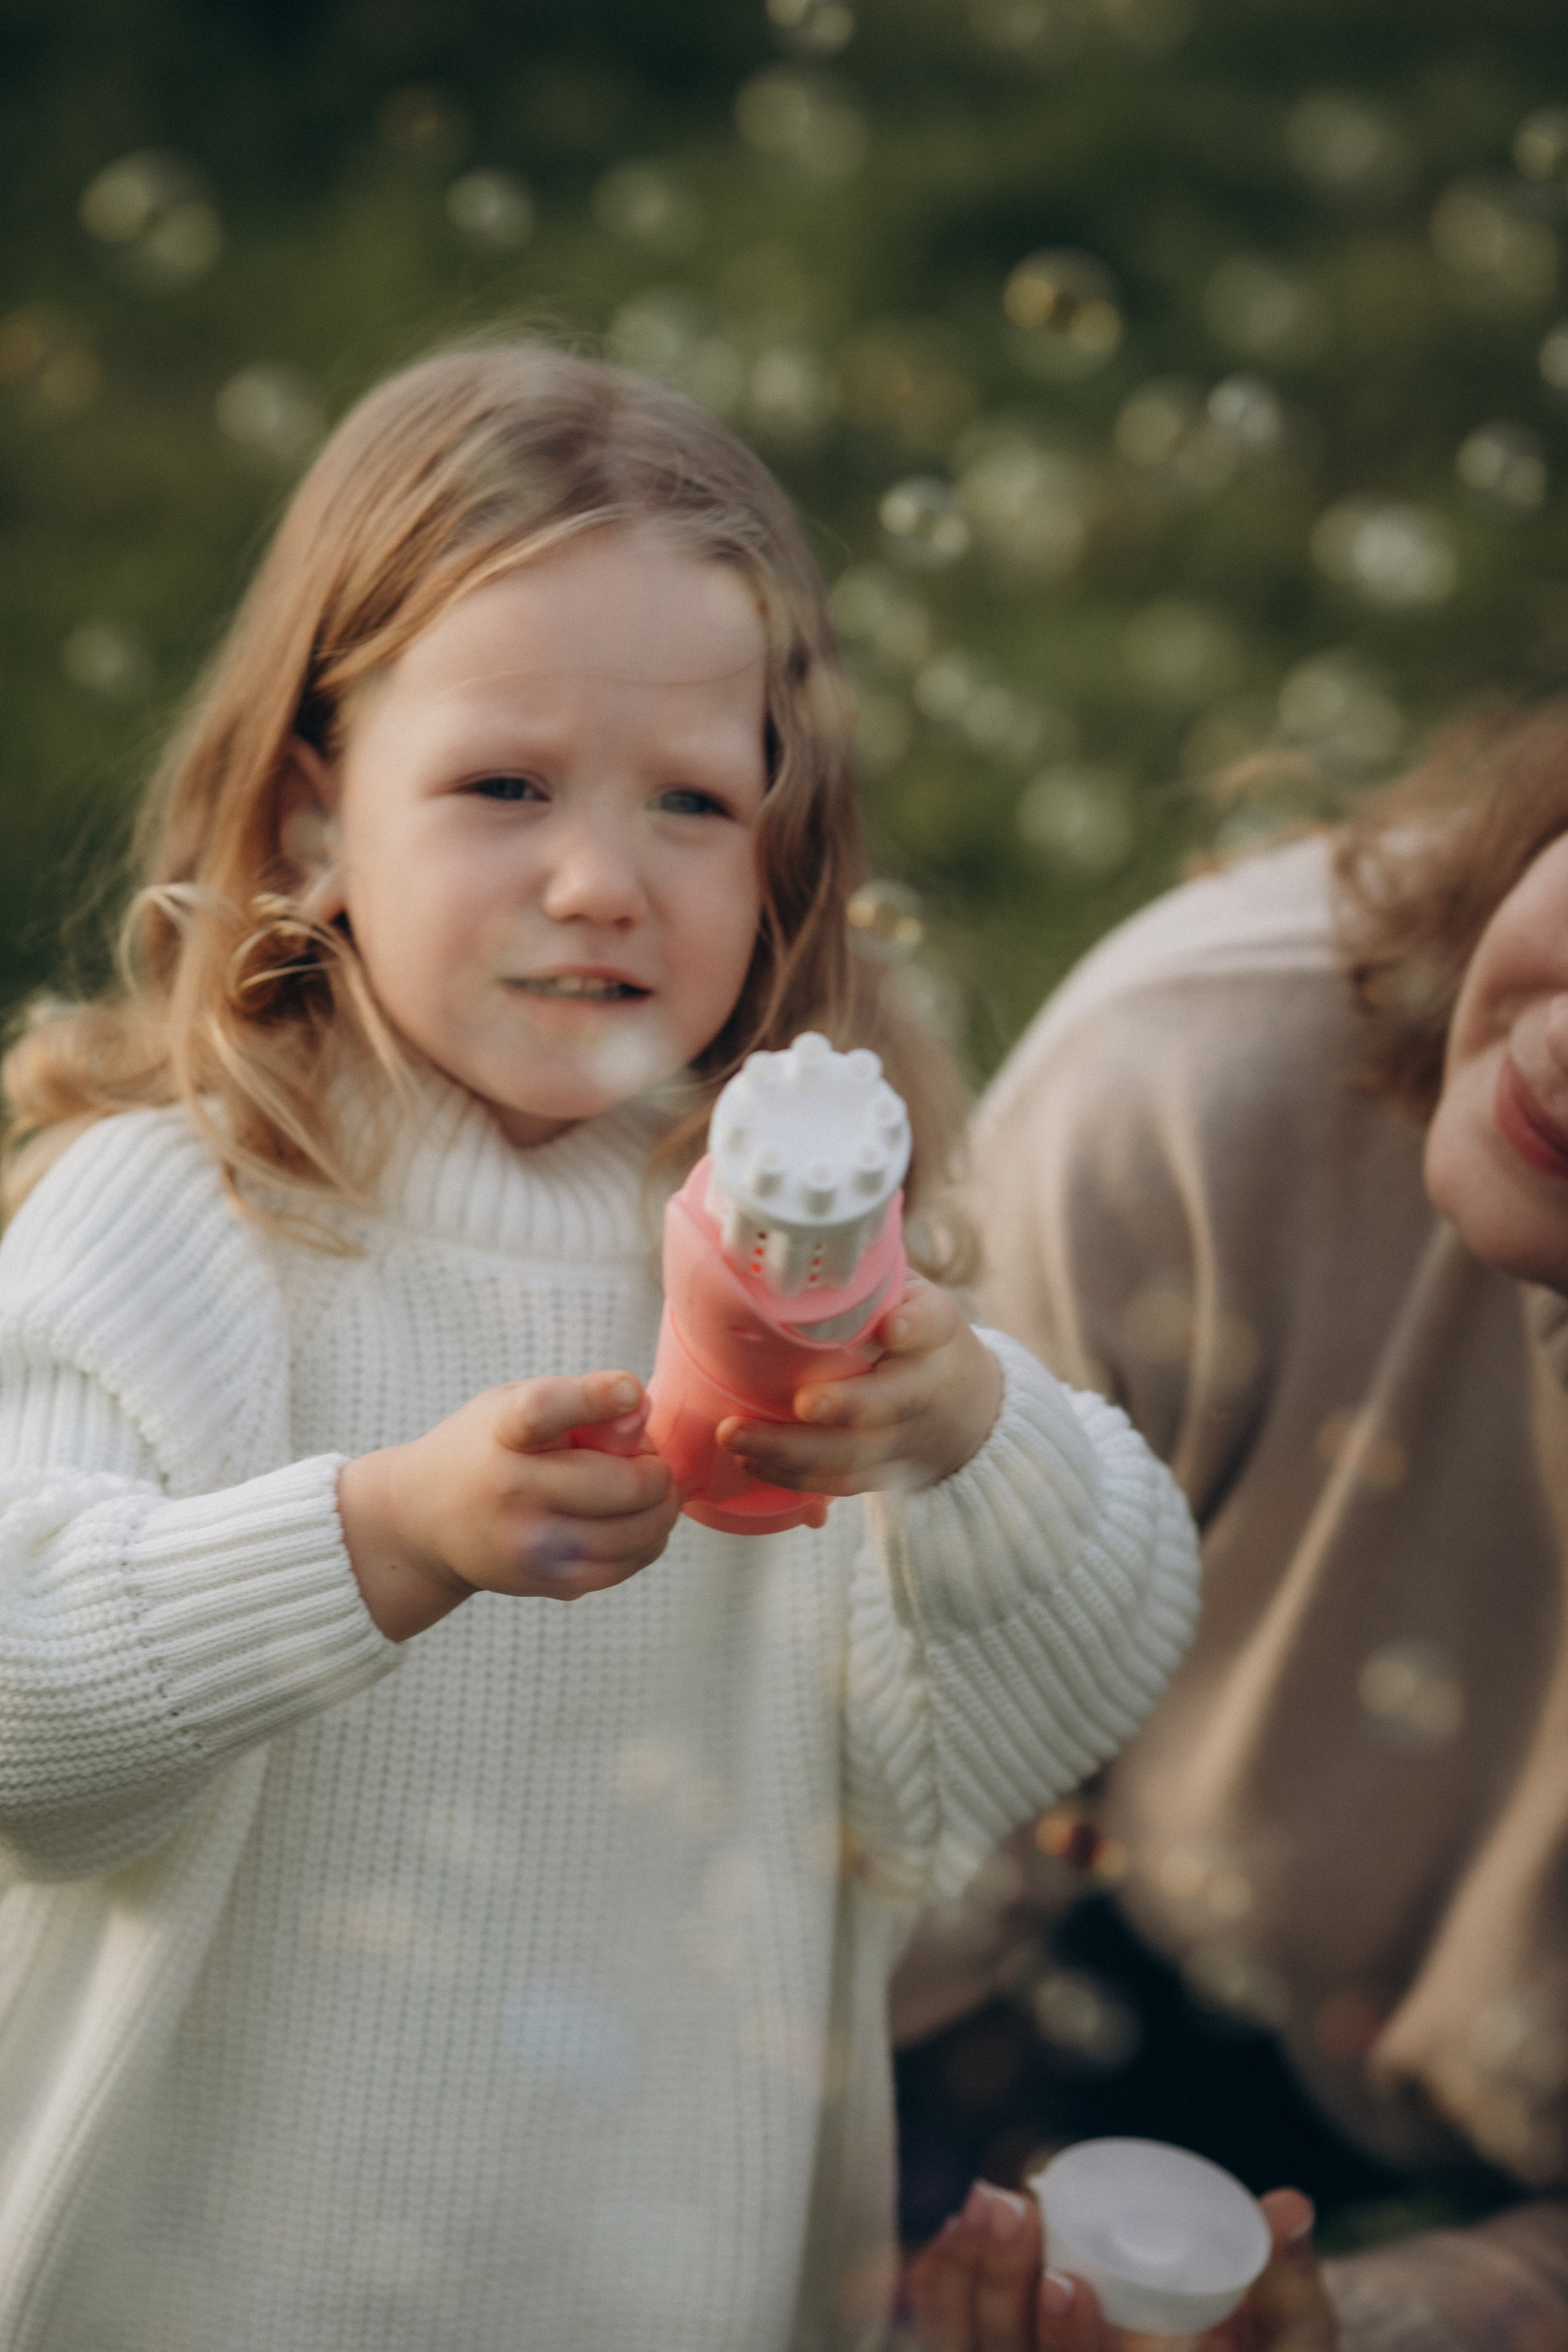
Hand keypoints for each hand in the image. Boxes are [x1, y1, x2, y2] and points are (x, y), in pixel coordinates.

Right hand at [338, 1371, 678, 1639]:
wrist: (425, 1523)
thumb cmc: (488, 1449)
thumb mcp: (515, 1405)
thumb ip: (580, 1402)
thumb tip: (641, 1410)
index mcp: (502, 1431)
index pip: (544, 1411)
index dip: (593, 1398)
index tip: (629, 1389)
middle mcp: (512, 1492)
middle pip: (625, 1483)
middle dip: (655, 1465)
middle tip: (642, 1456)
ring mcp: (532, 1547)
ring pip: (640, 1531)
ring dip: (661, 1504)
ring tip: (640, 1488)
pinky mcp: (550, 1583)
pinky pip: (631, 1563)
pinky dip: (649, 1539)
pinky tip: (636, 1520)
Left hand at [715, 1277, 1004, 1497]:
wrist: (967, 1410)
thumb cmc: (917, 1339)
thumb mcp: (911, 1297)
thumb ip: (867, 1280)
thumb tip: (787, 1242)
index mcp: (936, 1334)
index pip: (933, 1324)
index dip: (914, 1326)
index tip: (892, 1327)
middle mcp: (926, 1389)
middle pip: (890, 1403)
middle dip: (845, 1405)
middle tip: (799, 1402)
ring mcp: (905, 1439)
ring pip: (855, 1455)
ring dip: (791, 1452)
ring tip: (735, 1436)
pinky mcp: (883, 1473)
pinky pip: (838, 1484)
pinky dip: (790, 1478)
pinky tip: (748, 1461)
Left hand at [906, 2180, 1336, 2351]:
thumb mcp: (1293, 2342)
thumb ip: (1288, 2285)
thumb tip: (1289, 2206)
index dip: (1075, 2345)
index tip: (1064, 2281)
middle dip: (1002, 2296)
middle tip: (1011, 2207)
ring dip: (966, 2286)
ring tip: (983, 2202)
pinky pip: (953, 2349)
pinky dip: (944, 2298)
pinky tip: (952, 2236)